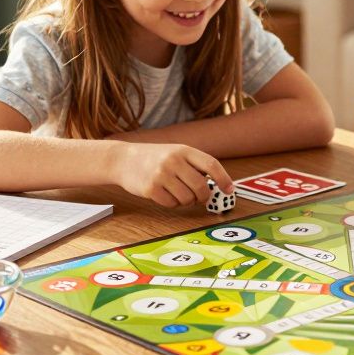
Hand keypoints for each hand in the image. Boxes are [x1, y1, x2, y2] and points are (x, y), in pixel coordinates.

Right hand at [114, 142, 232, 208]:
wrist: (124, 159)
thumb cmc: (155, 158)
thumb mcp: (176, 152)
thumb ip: (194, 165)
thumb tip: (217, 185)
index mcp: (184, 150)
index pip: (211, 164)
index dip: (223, 179)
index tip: (229, 190)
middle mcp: (173, 161)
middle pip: (201, 186)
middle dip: (203, 196)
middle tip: (199, 197)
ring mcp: (161, 175)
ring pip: (187, 198)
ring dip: (186, 201)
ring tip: (178, 193)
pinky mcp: (151, 188)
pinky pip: (172, 204)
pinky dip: (172, 203)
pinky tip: (165, 195)